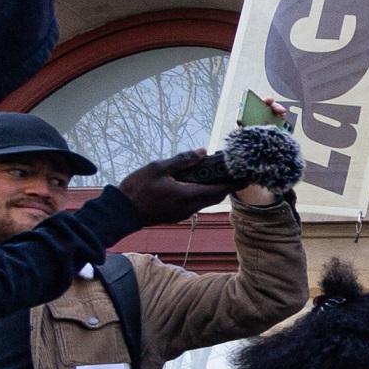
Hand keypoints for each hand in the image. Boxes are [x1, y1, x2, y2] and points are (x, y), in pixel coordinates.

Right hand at [115, 148, 237, 224]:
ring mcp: (183, 214)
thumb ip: (182, 160)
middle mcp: (190, 207)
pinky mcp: (176, 216)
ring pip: (205, 202)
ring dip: (212, 190)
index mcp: (188, 195)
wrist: (121, 212)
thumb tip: (203, 152)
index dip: (235, 184)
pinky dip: (200, 194)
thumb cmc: (137, 188)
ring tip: (214, 175)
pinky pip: (195, 204)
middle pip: (216, 197)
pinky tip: (194, 183)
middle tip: (232, 173)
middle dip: (226, 186)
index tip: (247, 177)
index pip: (219, 190)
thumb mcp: (158, 168)